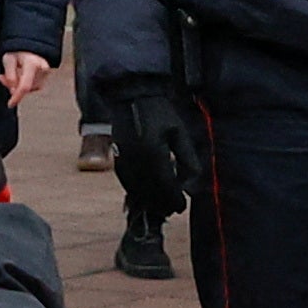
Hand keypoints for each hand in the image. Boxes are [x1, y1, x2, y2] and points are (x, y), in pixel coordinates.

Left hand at [0, 50, 52, 104]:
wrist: (29, 46)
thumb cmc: (18, 51)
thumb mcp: (8, 60)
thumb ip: (10, 75)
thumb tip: (13, 90)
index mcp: (32, 64)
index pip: (25, 86)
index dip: (17, 97)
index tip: (10, 104)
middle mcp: (42, 70)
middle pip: (26, 88)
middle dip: (13, 86)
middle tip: (3, 77)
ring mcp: (46, 74)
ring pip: (30, 88)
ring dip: (18, 85)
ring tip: (12, 73)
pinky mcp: (46, 77)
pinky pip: (33, 86)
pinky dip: (24, 84)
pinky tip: (19, 76)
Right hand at [104, 81, 197, 218]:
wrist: (131, 98)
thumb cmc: (160, 113)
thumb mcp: (180, 133)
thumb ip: (187, 159)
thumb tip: (190, 183)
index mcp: (154, 154)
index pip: (166, 186)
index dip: (174, 200)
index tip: (182, 207)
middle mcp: (136, 161)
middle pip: (150, 192)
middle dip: (162, 204)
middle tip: (173, 210)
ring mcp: (123, 160)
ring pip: (136, 190)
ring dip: (148, 200)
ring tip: (161, 206)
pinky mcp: (116, 158)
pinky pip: (126, 182)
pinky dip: (136, 191)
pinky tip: (145, 193)